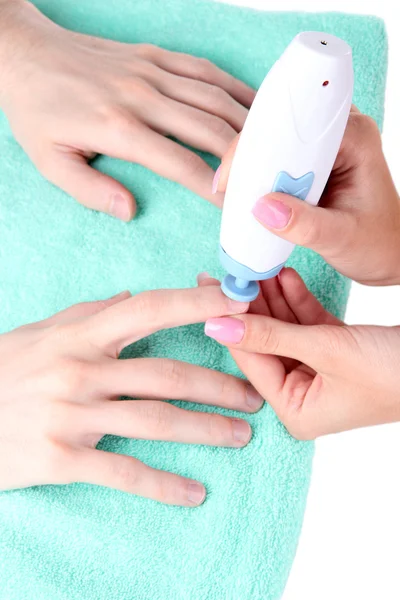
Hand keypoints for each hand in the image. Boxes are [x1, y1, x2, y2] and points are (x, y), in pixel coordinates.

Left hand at [0, 1, 254, 218]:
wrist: (24, 55)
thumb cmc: (38, 112)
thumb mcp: (50, 162)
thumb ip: (90, 190)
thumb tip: (130, 211)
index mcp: (118, 128)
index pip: (180, 162)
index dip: (214, 187)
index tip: (236, 207)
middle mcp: (142, 96)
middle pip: (210, 128)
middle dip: (243, 158)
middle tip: (265, 181)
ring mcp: (151, 71)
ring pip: (215, 97)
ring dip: (247, 123)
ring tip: (271, 148)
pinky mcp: (154, 56)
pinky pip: (204, 70)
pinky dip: (233, 88)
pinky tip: (253, 105)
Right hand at [0, 285, 260, 504]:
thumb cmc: (3, 369)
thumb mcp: (41, 332)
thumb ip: (88, 312)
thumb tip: (129, 297)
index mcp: (80, 335)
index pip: (150, 309)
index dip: (197, 303)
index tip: (238, 301)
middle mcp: (80, 370)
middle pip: (166, 374)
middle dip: (218, 384)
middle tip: (255, 394)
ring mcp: (71, 415)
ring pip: (154, 421)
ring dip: (205, 430)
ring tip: (241, 436)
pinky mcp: (60, 458)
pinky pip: (121, 472)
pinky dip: (162, 485)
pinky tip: (194, 493)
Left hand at [198, 270, 399, 438]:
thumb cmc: (393, 371)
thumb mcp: (325, 349)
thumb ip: (270, 334)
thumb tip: (217, 324)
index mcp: (297, 411)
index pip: (251, 360)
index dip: (231, 323)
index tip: (208, 291)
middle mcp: (305, 396)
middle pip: (266, 342)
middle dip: (252, 306)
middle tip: (228, 271)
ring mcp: (321, 373)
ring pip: (286, 329)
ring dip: (274, 298)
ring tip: (256, 265)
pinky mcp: (337, 352)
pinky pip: (309, 324)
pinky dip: (298, 300)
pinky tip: (285, 275)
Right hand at [213, 106, 399, 285]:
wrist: (387, 253)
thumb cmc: (378, 244)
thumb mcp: (342, 238)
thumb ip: (305, 226)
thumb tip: (263, 208)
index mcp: (355, 138)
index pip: (299, 125)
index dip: (263, 142)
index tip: (238, 173)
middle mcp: (339, 133)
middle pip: (281, 127)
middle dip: (251, 154)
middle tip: (229, 187)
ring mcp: (324, 146)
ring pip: (274, 142)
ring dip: (252, 167)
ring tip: (233, 194)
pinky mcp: (312, 162)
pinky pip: (276, 159)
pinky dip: (259, 177)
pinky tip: (246, 196)